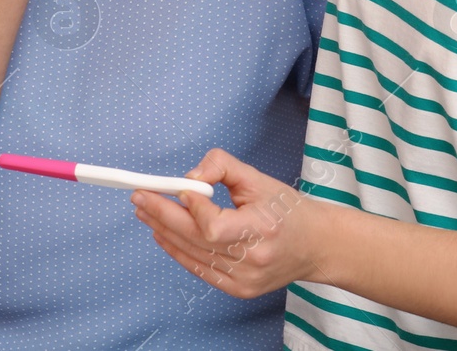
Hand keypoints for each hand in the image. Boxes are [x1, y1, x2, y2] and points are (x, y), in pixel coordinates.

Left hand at [132, 149, 327, 298]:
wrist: (315, 246)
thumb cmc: (287, 210)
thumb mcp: (259, 178)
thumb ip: (222, 167)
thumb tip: (190, 176)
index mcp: (263, 230)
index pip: (214, 225)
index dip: (192, 206)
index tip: (179, 187)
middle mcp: (253, 260)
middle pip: (196, 240)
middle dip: (162, 215)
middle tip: (140, 196)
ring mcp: (244, 279)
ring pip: (192, 255)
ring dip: (164, 232)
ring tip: (145, 212)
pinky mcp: (239, 289)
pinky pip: (199, 270)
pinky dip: (178, 251)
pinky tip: (162, 234)